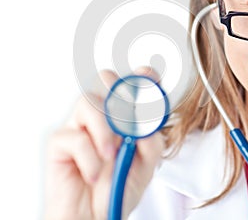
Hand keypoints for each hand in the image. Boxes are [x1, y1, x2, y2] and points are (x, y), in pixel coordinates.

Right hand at [44, 67, 164, 219]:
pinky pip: (74, 137)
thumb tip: (147, 124)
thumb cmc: (116, 189)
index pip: (131, 88)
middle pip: (104, 81)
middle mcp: (102, 117)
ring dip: (104, 129)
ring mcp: (80, 127)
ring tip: (110, 155)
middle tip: (126, 113)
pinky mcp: (61, 143)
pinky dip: (89, 158)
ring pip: (87, 101)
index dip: (141, 77)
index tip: (148, 76)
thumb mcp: (145, 168)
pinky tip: (92, 175)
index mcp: (123, 119)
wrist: (93, 219)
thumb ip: (152, 145)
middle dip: (117, 89)